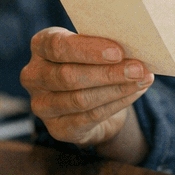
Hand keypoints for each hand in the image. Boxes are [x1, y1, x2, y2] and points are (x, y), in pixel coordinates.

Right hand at [21, 27, 154, 150]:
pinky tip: (135, 93)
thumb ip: (102, 46)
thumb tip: (134, 48)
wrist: (89, 100)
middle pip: (69, 76)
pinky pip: (90, 117)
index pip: (58, 46)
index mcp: (40, 46)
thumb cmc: (90, 63)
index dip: (88, 49)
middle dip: (108, 73)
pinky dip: (116, 104)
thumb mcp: (91, 48)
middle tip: (138, 69)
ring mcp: (42, 105)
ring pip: (80, 99)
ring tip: (141, 80)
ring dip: (116, 90)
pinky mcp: (57, 128)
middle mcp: (33, 76)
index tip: (118, 52)